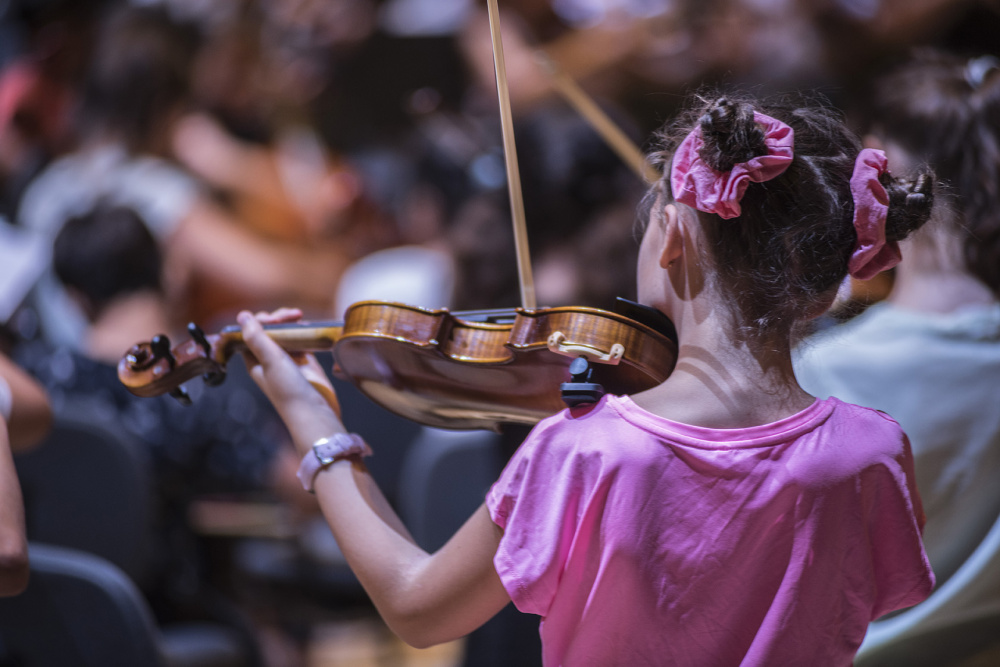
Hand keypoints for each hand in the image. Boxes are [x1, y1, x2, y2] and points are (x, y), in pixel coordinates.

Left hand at [238, 308, 344, 452]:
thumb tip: (242, 315)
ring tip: (300, 317)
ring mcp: (288, 360)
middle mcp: (269, 359)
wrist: (315, 412)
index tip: (274, 318)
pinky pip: (301, 341)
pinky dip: (304, 332)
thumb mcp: (270, 361)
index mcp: (254, 360)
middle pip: (269, 331)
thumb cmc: (289, 390)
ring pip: (285, 334)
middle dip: (279, 319)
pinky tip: (308, 327)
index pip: (251, 332)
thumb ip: (257, 337)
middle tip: (293, 315)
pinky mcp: (305, 362)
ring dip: (291, 323)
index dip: (260, 320)